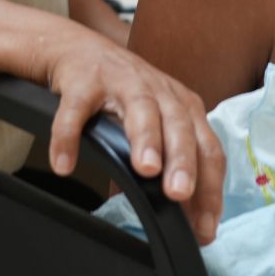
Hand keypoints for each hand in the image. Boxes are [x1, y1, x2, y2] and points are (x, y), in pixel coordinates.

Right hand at [42, 32, 225, 244]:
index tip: (205, 226)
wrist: (79, 49)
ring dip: (145, 139)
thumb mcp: (158, 122)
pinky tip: (65, 165)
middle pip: (179, 126)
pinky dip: (68, 137)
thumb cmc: (125, 94)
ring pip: (140, 110)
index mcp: (183, 107)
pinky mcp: (83, 82)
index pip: (208, 148)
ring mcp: (122, 83)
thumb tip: (187, 217)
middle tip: (180, 193)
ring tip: (145, 169)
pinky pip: (75, 112)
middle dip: (183, 160)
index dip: (209, 187)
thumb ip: (173, 162)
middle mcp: (159, 92)